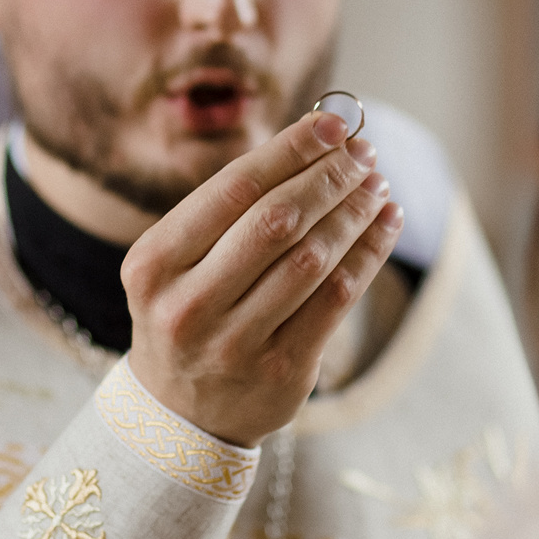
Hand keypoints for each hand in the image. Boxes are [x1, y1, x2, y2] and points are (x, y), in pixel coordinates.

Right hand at [122, 110, 404, 446]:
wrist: (180, 415)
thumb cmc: (188, 314)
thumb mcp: (178, 263)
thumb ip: (231, 210)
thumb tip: (318, 139)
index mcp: (154, 264)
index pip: (233, 189)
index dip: (290, 151)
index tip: (333, 124)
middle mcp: (187, 305)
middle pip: (276, 221)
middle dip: (329, 178)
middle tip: (363, 154)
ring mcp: (234, 343)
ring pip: (312, 259)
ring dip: (354, 213)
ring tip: (376, 185)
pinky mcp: (282, 370)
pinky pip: (337, 299)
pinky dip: (368, 253)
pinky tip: (385, 225)